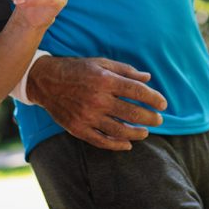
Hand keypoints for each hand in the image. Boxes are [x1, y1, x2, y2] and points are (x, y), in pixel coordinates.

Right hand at [27, 56, 168, 150]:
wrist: (46, 81)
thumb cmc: (77, 69)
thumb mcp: (101, 63)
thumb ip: (126, 71)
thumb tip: (148, 78)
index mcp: (105, 80)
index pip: (137, 91)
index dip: (153, 98)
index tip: (163, 104)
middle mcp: (97, 99)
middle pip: (132, 113)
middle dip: (150, 118)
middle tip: (158, 120)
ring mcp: (87, 116)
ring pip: (119, 130)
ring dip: (136, 133)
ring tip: (145, 132)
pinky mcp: (78, 129)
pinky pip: (102, 141)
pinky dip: (117, 145)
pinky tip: (127, 144)